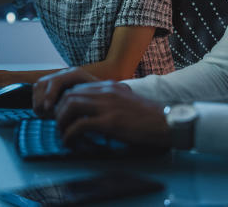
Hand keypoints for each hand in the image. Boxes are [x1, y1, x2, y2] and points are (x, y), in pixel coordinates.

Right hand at [33, 67, 100, 117]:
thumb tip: (75, 111)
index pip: (55, 81)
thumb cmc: (106, 100)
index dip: (49, 95)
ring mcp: (57, 81)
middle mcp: (63, 75)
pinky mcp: (53, 88)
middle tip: (48, 115)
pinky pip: (38, 92)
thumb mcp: (100, 99)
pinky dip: (39, 103)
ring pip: (38, 87)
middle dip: (41, 100)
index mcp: (74, 74)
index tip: (49, 109)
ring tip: (48, 115)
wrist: (108, 97)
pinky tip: (48, 113)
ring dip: (39, 102)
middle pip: (42, 83)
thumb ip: (88, 101)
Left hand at [55, 81, 171, 148]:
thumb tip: (93, 111)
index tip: (63, 114)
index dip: (65, 101)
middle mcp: (104, 92)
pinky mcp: (110, 122)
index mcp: (108, 87)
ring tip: (62, 133)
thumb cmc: (149, 116)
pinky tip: (70, 141)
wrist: (168, 122)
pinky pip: (80, 125)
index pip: (77, 88)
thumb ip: (109, 101)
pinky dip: (70, 134)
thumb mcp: (125, 100)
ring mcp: (106, 106)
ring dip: (62, 121)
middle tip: (59, 124)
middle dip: (59, 110)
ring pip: (71, 106)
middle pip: (70, 95)